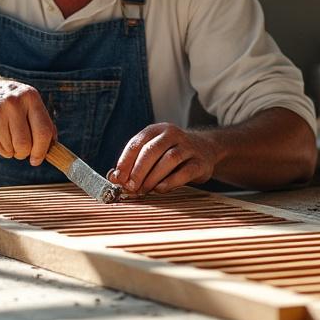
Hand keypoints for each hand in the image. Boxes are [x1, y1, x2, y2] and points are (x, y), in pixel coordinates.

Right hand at [0, 76, 55, 164]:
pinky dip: (0, 149)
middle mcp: (15, 102)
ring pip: (10, 148)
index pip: (43, 131)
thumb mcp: (28, 103)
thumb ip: (43, 122)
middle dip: (24, 153)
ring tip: (7, 138)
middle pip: (25, 144)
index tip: (37, 159)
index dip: (42, 150)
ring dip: (11, 151)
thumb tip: (54, 148)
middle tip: (20, 151)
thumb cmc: (9, 102)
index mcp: (31, 97)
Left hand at [109, 124, 223, 194]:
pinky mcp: (200, 162)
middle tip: (130, 187)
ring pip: (169, 159)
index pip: (137, 143)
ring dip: (153, 177)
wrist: (205, 149)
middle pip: (152, 150)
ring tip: (144, 190)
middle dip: (138, 170)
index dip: (125, 161)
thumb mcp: (153, 152)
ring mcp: (188, 147)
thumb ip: (134, 163)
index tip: (118, 178)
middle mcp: (173, 134)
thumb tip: (114, 178)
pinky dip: (170, 182)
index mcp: (157, 129)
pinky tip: (160, 189)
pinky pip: (185, 172)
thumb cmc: (170, 153)